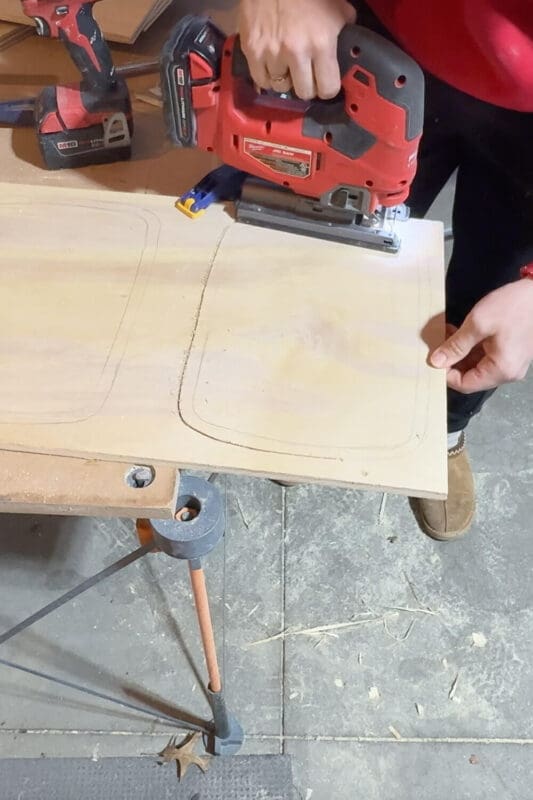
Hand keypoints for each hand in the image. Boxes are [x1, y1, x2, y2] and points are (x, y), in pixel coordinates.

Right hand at [238, 0, 355, 99]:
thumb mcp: (337, 8)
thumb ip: (344, 32)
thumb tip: (349, 50)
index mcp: (321, 42)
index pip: (328, 88)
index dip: (328, 88)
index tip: (326, 84)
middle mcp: (296, 52)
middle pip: (304, 92)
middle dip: (308, 86)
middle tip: (307, 76)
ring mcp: (271, 52)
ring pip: (281, 87)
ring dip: (286, 79)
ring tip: (288, 67)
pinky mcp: (252, 49)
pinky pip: (261, 79)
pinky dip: (267, 77)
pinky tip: (273, 67)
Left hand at [429, 279, 532, 392]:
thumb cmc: (513, 307)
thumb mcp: (479, 323)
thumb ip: (456, 345)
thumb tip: (436, 362)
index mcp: (501, 371)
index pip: (465, 385)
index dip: (446, 374)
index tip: (434, 356)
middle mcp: (508, 373)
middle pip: (471, 376)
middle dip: (452, 361)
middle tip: (438, 342)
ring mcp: (511, 363)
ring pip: (477, 365)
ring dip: (461, 352)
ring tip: (448, 333)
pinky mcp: (512, 352)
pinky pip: (487, 356)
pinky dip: (472, 347)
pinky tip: (462, 332)